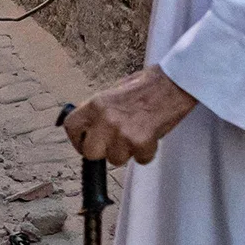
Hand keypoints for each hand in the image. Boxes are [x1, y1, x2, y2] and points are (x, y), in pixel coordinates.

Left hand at [61, 65, 197, 165]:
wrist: (173, 84)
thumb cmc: (147, 86)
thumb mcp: (113, 92)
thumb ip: (98, 112)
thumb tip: (88, 128)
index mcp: (96, 104)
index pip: (71, 128)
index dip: (77, 139)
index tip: (85, 143)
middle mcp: (106, 119)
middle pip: (90, 152)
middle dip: (102, 151)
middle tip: (115, 143)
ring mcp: (123, 132)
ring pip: (116, 159)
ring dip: (127, 152)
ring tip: (137, 133)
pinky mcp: (141, 142)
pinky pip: (139, 159)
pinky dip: (146, 153)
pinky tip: (150, 136)